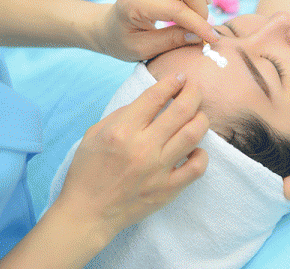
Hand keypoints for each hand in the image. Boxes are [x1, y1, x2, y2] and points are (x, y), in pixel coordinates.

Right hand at [54, 74, 208, 239]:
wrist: (87, 213)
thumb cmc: (88, 170)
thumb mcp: (95, 133)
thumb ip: (123, 113)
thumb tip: (152, 100)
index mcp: (122, 131)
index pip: (155, 97)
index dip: (171, 82)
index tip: (179, 77)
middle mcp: (143, 148)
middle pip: (181, 110)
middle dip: (193, 92)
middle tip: (195, 88)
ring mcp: (158, 169)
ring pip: (194, 134)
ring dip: (201, 118)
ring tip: (198, 114)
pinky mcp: (168, 189)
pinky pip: (197, 167)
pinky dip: (202, 154)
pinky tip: (195, 149)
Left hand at [94, 0, 218, 60]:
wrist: (108, 29)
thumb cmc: (123, 42)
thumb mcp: (142, 50)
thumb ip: (170, 41)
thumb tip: (197, 34)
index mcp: (135, 4)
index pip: (176, 10)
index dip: (198, 24)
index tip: (212, 38)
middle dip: (200, 5)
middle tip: (201, 24)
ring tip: (202, 1)